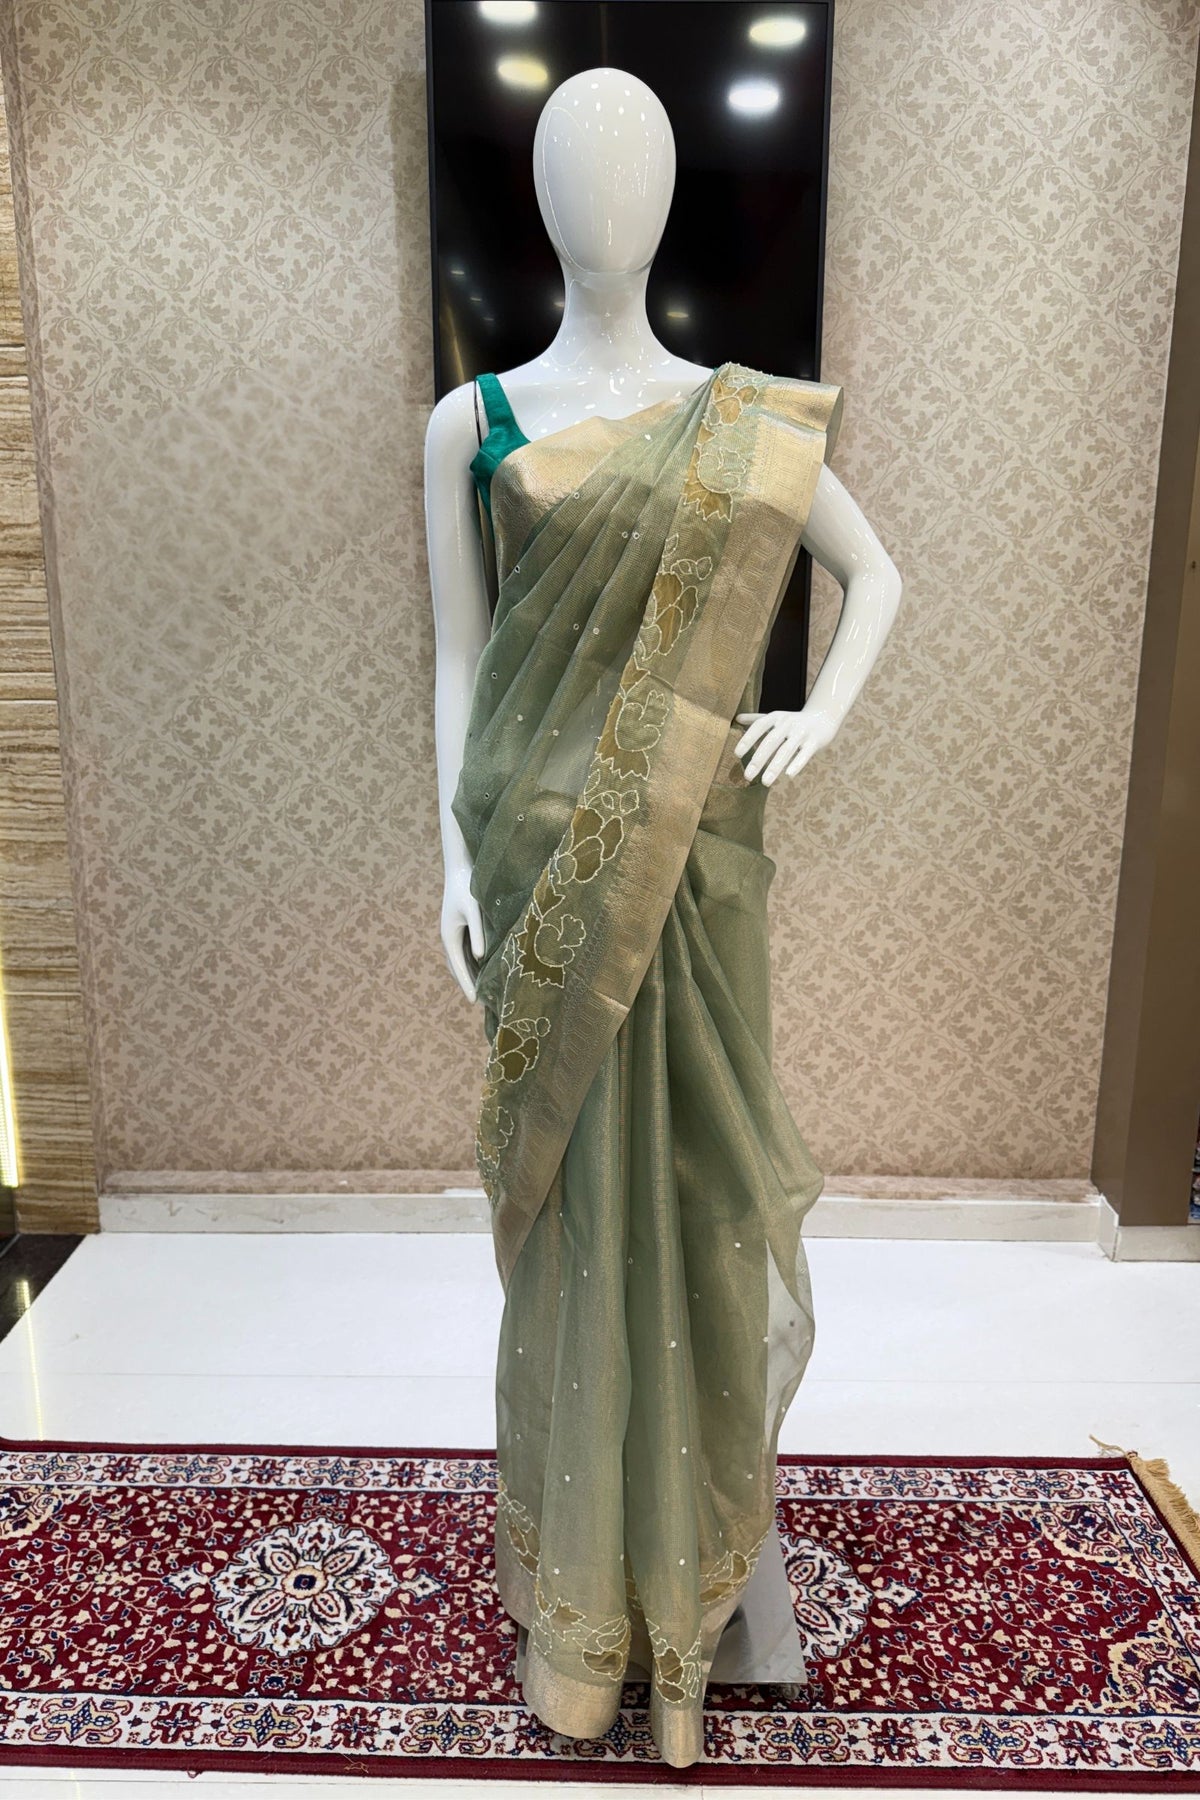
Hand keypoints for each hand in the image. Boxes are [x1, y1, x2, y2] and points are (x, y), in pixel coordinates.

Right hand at [440, 865, 484, 1001]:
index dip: (466, 985)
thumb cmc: (468, 887)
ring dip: (470, 975)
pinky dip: (473, 963)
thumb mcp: (474, 911)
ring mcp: (453, 933)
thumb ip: (477, 933)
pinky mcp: (460, 928)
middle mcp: (449, 937)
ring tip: (483, 990)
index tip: (474, 1001)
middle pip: (458, 968)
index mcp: (449, 936)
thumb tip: (480, 957)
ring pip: (461, 961)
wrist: (460, 868)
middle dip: (467, 984)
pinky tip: (484, 968)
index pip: (459, 967)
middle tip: (481, 1002)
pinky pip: (465, 952)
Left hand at [734, 706, 837, 784]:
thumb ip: (757, 720)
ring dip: (775, 767)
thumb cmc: (794, 722)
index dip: (748, 739)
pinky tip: (789, 775)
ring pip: (786, 750)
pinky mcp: (814, 741)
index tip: (737, 754)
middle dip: (758, 759)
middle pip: (771, 741)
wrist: (824, 717)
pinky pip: (805, 754)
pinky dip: (797, 764)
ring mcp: (802, 732)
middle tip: (747, 776)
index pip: (759, 726)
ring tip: (765, 782)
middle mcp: (788, 723)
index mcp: (776, 717)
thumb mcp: (777, 718)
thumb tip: (737, 718)